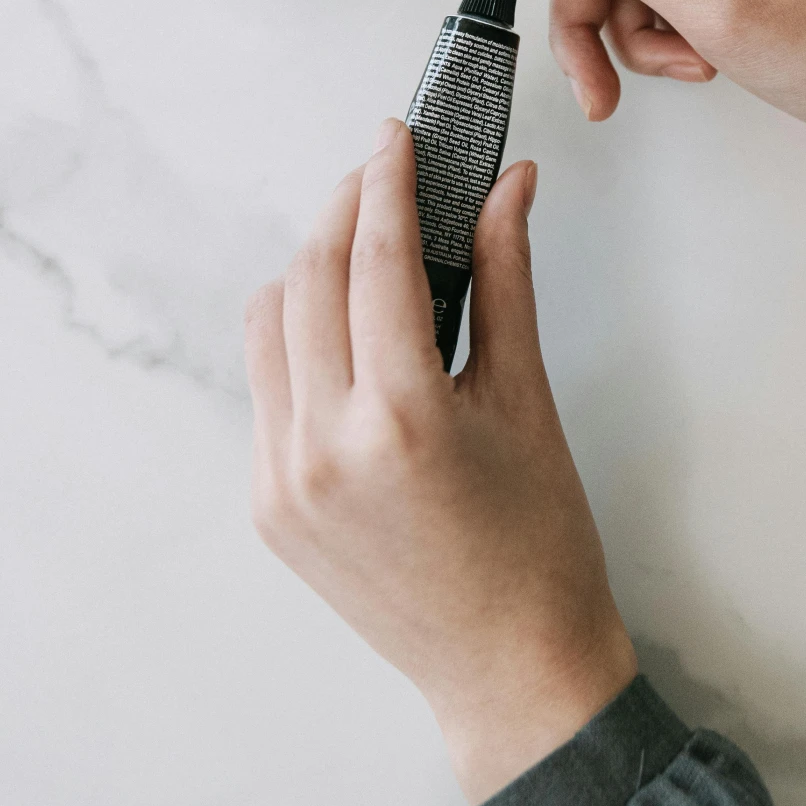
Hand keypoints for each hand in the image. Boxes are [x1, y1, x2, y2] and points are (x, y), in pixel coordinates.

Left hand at [245, 118, 636, 805]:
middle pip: (307, 277)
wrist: (510, 669)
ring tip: (365, 252)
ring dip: (310, 269)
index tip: (396, 136)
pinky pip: (266, 389)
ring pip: (269, 324)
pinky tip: (347, 333)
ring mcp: (283, 481)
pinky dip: (298, 340)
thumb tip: (507, 183)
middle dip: (343, 211)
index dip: (385, 181)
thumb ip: (504, 278)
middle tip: (383, 175)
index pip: (374, 260)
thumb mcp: (525, 399)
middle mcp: (323, 447)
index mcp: (399, 418)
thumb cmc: (539, 543)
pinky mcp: (266, 506)